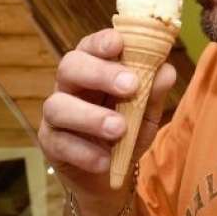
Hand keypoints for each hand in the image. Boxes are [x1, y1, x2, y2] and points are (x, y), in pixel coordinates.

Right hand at [38, 28, 175, 215]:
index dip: (102, 41)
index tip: (119, 44)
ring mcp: (55, 114)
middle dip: (99, 73)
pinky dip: (85, 152)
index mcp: (94, 67)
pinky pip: (59, 144)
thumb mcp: (147, 111)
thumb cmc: (128, 130)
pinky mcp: (50, 144)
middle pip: (70, 66)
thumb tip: (166, 71)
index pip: (91, 45)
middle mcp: (70, 85)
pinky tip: (105, 159)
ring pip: (58, 106)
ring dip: (91, 116)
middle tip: (130, 86)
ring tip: (120, 129)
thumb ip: (154, 92)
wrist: (111, 174)